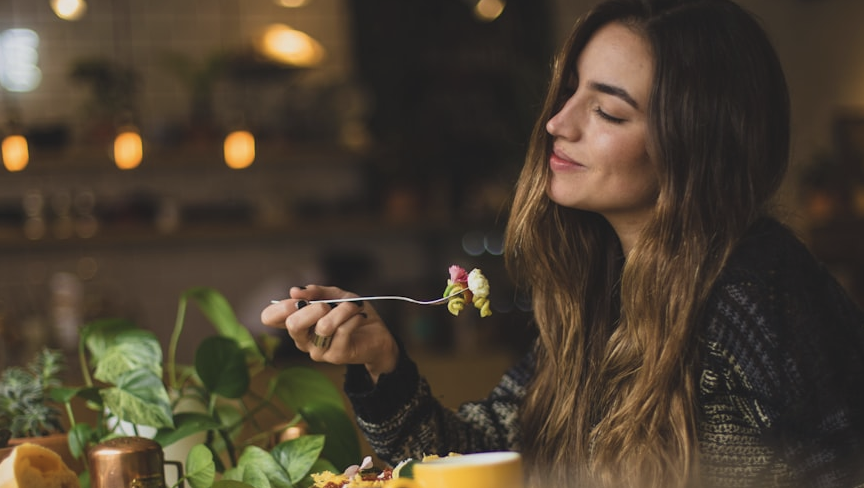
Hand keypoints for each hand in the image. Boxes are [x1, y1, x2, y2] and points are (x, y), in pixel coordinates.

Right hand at [261, 285, 398, 381]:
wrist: (378, 335)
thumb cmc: (352, 314)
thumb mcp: (335, 296)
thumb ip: (316, 292)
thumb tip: (294, 291)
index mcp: (297, 323)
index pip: (269, 318)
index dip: (280, 306)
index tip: (299, 299)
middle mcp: (303, 340)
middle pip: (293, 324)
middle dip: (313, 308)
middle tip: (328, 304)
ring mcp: (318, 351)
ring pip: (323, 326)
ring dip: (342, 310)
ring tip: (353, 306)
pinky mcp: (336, 356)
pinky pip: (343, 331)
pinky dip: (353, 317)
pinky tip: (359, 316)